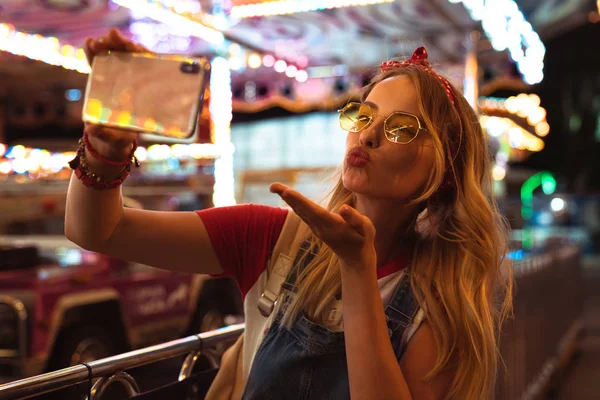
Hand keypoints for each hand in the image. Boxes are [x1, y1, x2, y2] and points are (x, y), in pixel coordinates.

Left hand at [83, 29, 149, 160]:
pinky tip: (146, 50)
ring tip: (125, 39)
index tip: (92, 43)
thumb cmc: (112, 136)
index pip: (95, 64)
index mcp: (101, 88)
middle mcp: (114, 79)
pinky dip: (145, 55)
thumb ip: (100, 132)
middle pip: (111, 54)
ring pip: (128, 56)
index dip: (92, 52)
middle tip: (111, 36)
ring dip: (127, 45)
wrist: (124, 141)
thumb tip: (93, 128)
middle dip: (111, 42)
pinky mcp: (144, 83)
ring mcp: (130, 79)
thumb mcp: (106, 135)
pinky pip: (145, 65)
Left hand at [270, 183, 376, 271]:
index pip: (313, 211)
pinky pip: (303, 213)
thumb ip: (355, 219)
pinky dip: (294, 203)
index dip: (300, 201)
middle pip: (302, 210)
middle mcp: (320, 227)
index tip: (286, 192)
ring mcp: (316, 228)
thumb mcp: (366, 230)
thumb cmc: (363, 241)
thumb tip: (343, 207)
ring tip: (275, 188)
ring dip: (288, 199)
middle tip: (273, 186)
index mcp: (332, 226)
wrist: (355, 259)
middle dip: (288, 197)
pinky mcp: (316, 227)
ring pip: (300, 211)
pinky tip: (287, 196)